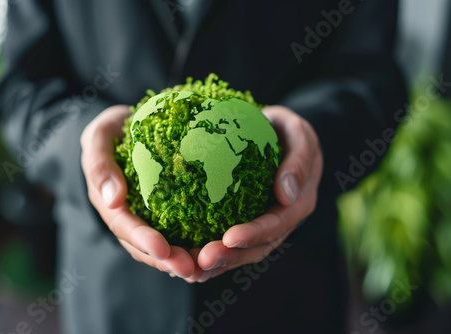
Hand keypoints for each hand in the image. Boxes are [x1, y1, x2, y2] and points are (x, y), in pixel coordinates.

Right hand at [80, 105, 195, 277]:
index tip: (163, 249)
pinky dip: (192, 242)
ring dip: (182, 259)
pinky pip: (178, 229)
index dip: (142, 240)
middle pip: (144, 245)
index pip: (124, 226)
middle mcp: (126, 216)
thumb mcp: (99, 137)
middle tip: (192, 269)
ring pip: (162, 245)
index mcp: (108, 202)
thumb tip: (114, 200)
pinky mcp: (163, 210)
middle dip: (167, 260)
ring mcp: (144, 215)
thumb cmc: (110, 131)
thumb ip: (100, 164)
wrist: (124, 127)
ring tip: (206, 268)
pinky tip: (214, 247)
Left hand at [184, 105, 323, 282]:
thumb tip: (286, 193)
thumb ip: (299, 159)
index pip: (276, 224)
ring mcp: (262, 224)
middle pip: (256, 247)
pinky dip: (210, 251)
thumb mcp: (299, 133)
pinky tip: (186, 257)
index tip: (229, 238)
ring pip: (241, 252)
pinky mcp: (244, 221)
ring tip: (190, 267)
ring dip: (217, 262)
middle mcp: (281, 220)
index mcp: (297, 203)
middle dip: (230, 257)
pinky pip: (228, 242)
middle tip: (201, 260)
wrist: (276, 134)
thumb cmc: (287, 131)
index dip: (254, 234)